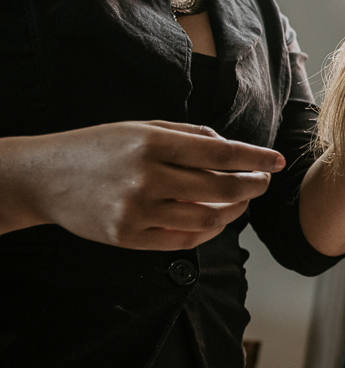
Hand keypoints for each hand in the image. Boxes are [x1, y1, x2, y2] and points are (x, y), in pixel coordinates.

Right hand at [9, 121, 282, 249]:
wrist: (44, 178)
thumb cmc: (101, 148)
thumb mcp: (142, 127)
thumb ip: (190, 135)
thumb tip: (233, 149)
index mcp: (152, 143)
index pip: (220, 153)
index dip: (255, 158)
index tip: (277, 161)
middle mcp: (146, 177)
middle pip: (220, 189)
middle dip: (252, 186)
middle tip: (263, 181)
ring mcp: (136, 211)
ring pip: (208, 219)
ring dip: (235, 211)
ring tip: (243, 201)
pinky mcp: (128, 238)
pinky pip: (184, 240)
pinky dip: (209, 231)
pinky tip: (217, 219)